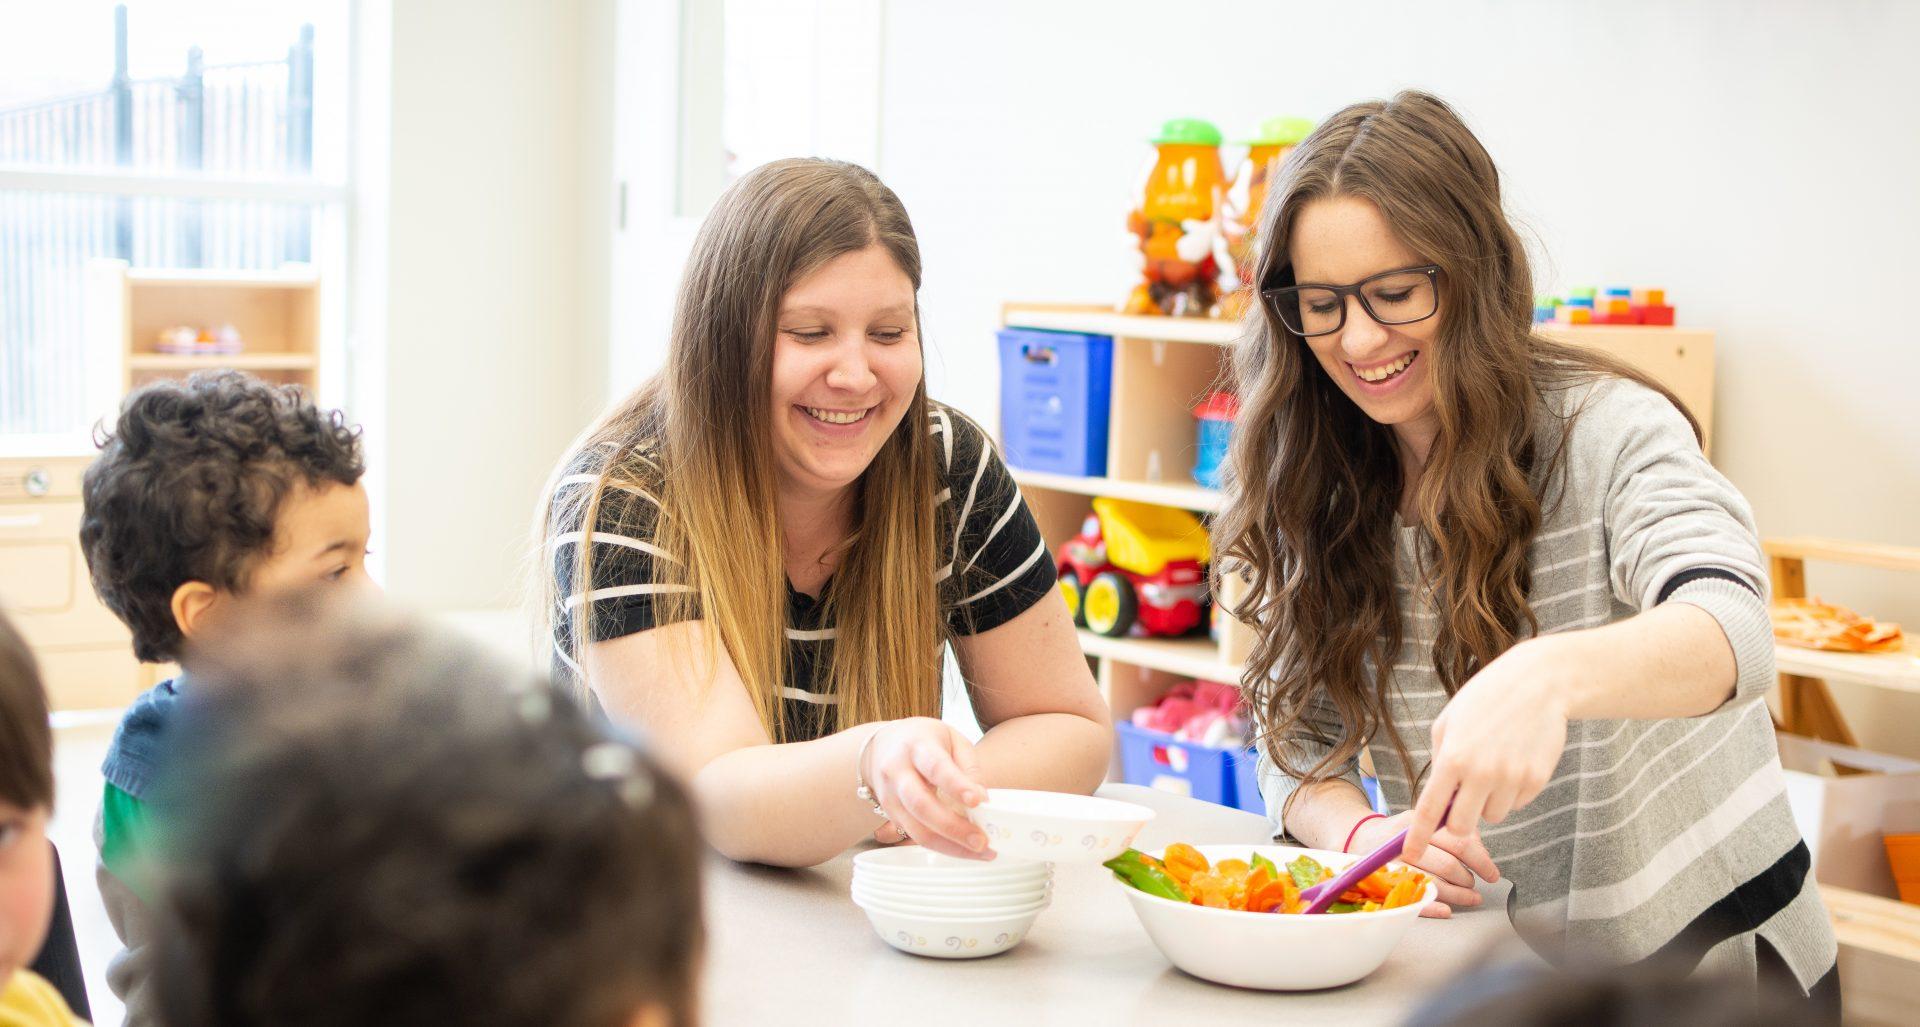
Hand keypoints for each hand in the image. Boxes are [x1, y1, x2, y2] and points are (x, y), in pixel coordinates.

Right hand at [861, 717, 992, 860]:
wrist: (879, 747)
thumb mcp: (951, 739)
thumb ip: (969, 766)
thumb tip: (983, 799)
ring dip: (950, 845)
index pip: (935, 767)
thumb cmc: (922, 741)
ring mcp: (890, 796)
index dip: (956, 785)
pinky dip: (942, 846)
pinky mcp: (890, 815)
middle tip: (982, 841)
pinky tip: (964, 849)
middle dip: (954, 827)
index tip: (978, 801)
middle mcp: (897, 772)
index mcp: (916, 746)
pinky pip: (915, 836)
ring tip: (980, 851)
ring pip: (917, 829)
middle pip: (921, 804)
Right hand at [1350, 810, 1499, 918]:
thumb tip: (1480, 848)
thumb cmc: (1401, 833)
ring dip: (1458, 895)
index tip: (1492, 873)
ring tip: (1470, 898)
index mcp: (1418, 823)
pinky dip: (1432, 907)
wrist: (1360, 838)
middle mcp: (1404, 843)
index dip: (1479, 860)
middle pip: (1447, 864)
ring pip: (1433, 883)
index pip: (1456, 842)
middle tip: (1475, 884)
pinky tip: (1447, 911)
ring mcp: (1393, 865)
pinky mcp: (1385, 884)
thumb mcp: (1424, 822)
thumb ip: (1452, 831)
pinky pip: (1412, 899)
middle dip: (1468, 878)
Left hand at [1403, 636, 1573, 867]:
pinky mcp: (1536, 780)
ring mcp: (1512, 779)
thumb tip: (1437, 800)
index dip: (1418, 837)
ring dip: (1487, 802)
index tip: (1409, 855)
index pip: (1430, 810)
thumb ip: (1440, 762)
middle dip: (1458, 821)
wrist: (1539, 684)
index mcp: (1453, 758)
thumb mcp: (1449, 723)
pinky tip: (1514, 761)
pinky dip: (1512, 793)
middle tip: (1462, 799)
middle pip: (1462, 827)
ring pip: (1492, 817)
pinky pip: (1516, 804)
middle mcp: (1481, 773)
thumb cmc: (1486, 700)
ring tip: (1493, 766)